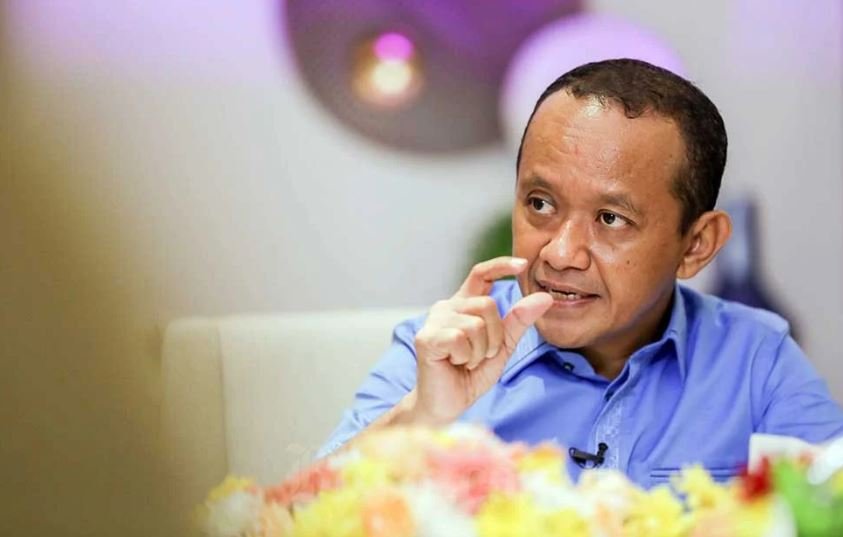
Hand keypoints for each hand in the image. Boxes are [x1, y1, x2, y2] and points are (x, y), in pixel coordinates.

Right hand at [406, 257, 552, 425]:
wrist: (447, 404)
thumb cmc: (470, 375)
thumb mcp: (502, 347)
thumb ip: (519, 321)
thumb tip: (545, 297)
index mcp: (463, 305)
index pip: (481, 274)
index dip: (501, 266)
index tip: (523, 265)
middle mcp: (446, 307)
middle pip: (487, 304)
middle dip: (494, 337)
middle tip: (480, 356)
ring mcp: (434, 321)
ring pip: (476, 324)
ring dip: (480, 351)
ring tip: (466, 362)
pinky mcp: (426, 338)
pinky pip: (460, 339)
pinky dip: (466, 357)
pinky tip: (454, 364)